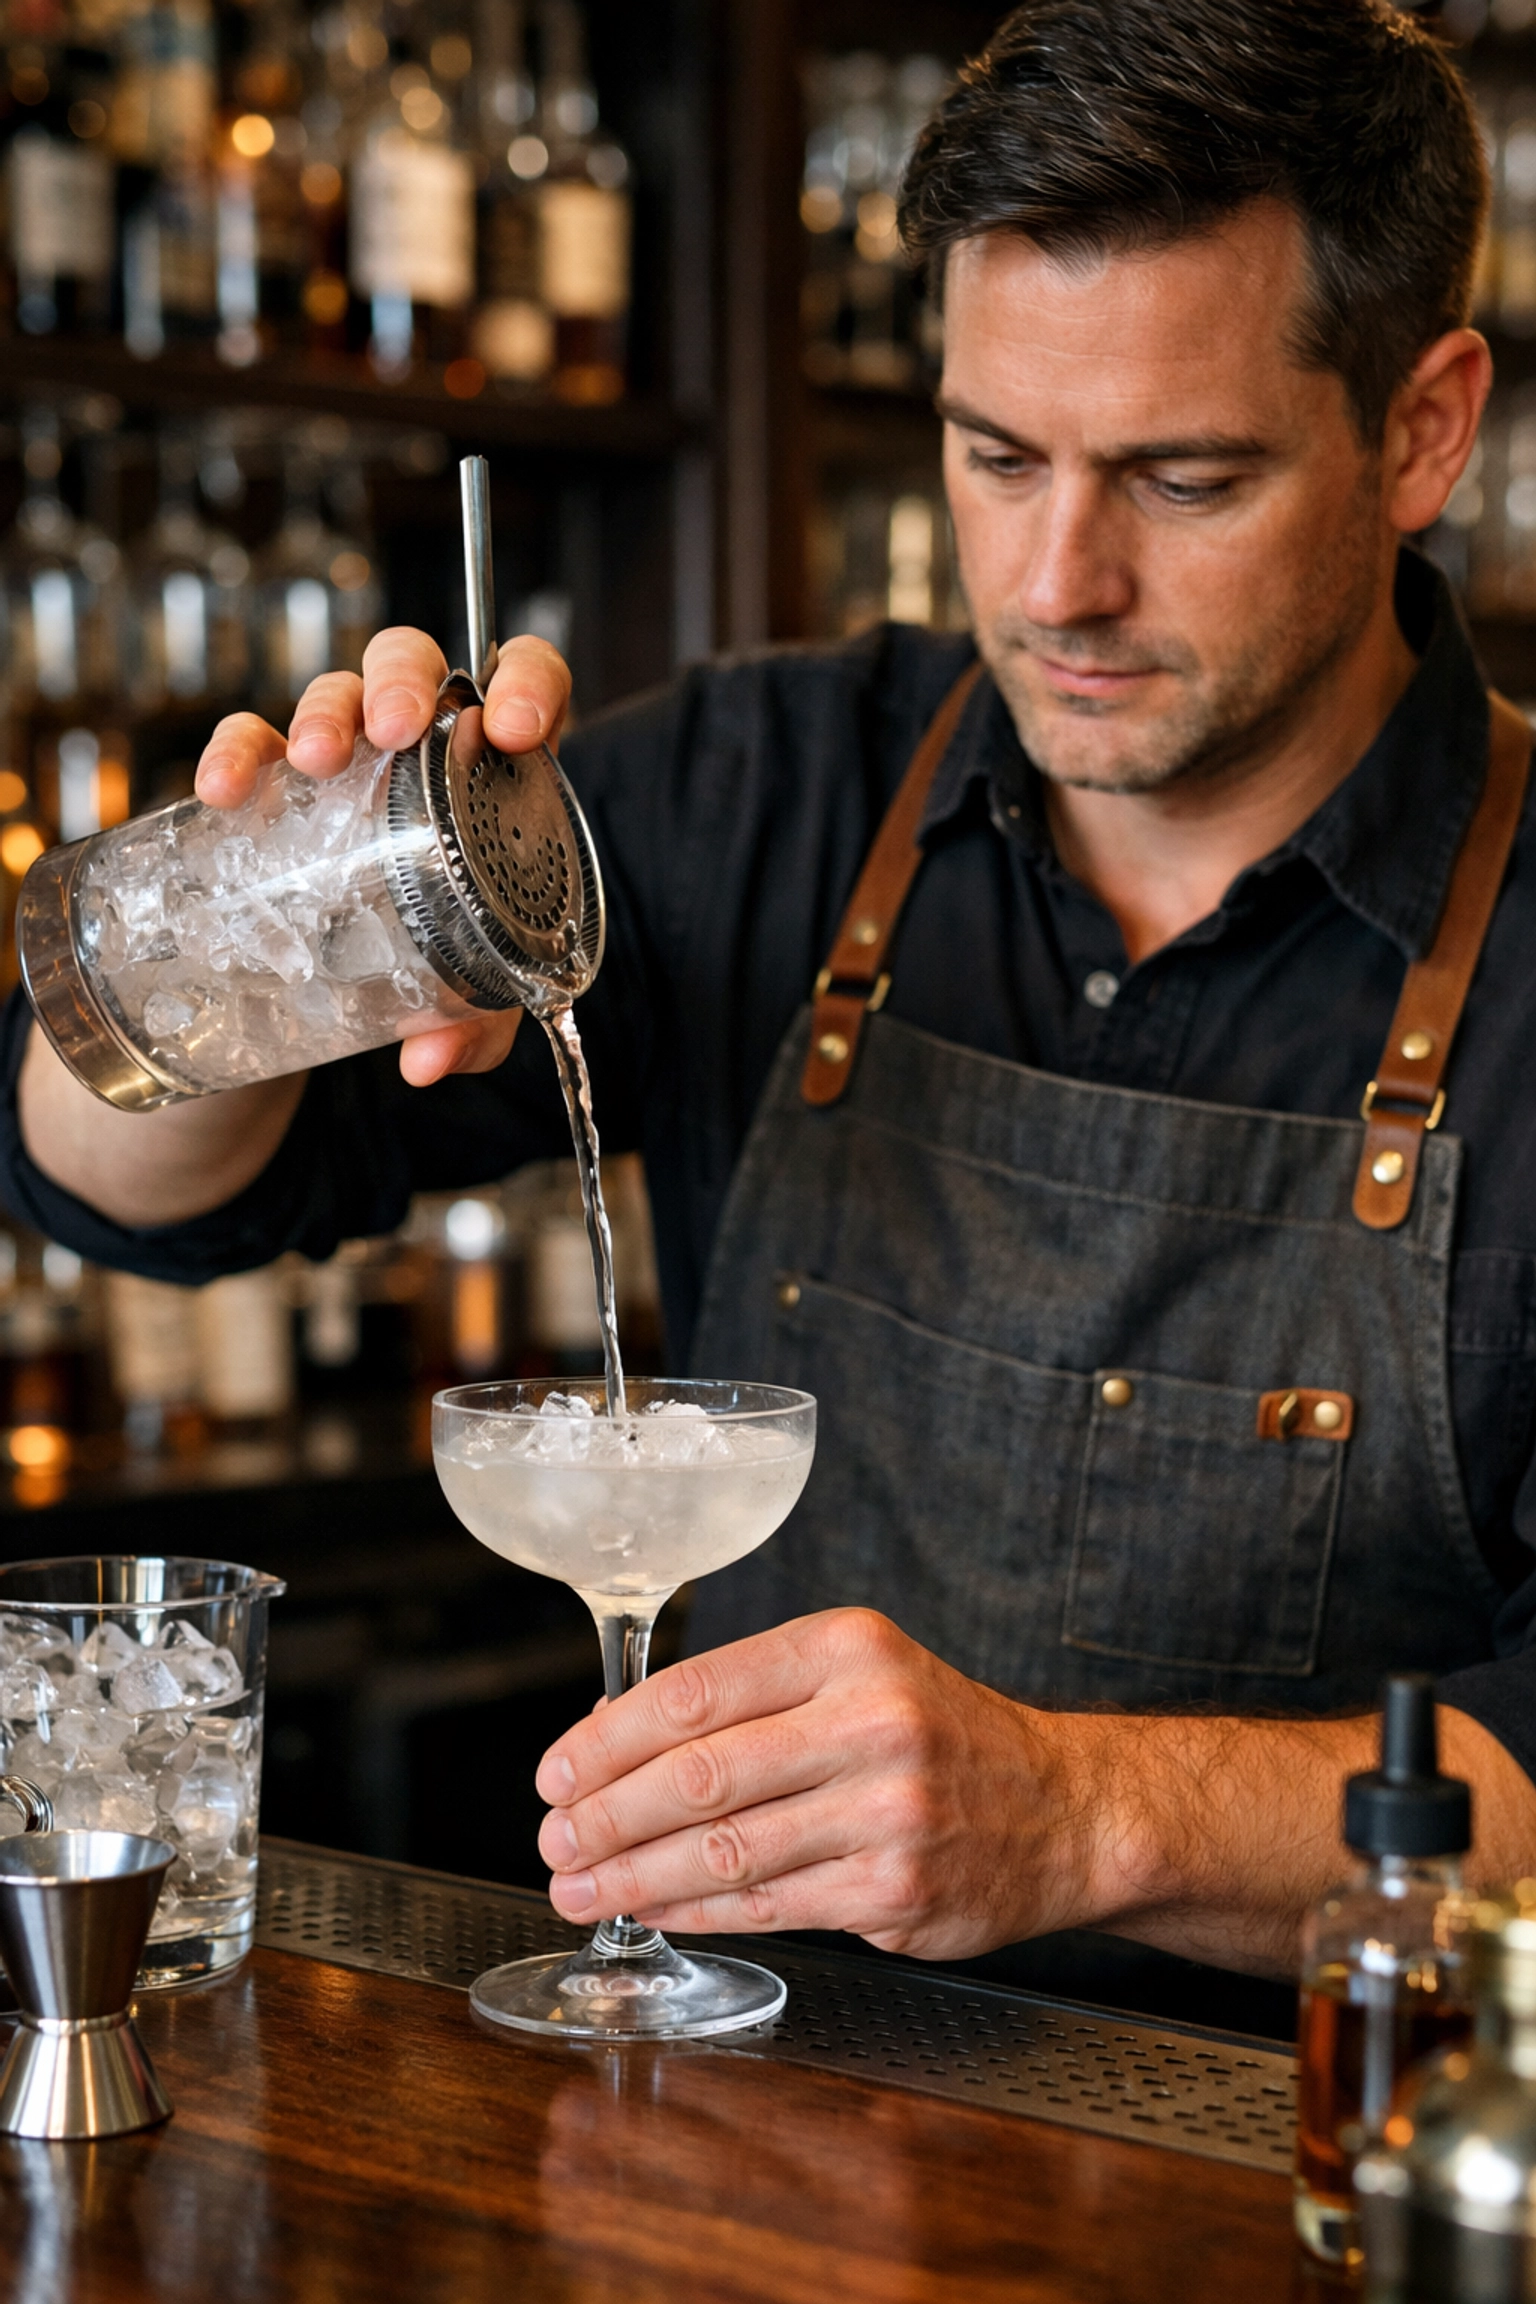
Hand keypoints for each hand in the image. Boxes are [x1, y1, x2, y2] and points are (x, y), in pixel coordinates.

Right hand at [192, 628, 571, 1086]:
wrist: (344, 975)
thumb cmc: (436, 952)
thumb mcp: (474, 990)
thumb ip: (476, 1023)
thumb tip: (430, 1061)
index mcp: (495, 768)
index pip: (526, 682)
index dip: (528, 683)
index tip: (512, 729)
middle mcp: (421, 742)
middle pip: (418, 666)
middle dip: (406, 682)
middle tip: (398, 728)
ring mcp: (348, 752)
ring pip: (337, 688)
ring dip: (325, 711)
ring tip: (316, 759)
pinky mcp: (276, 775)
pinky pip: (250, 738)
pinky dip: (236, 752)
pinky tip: (226, 790)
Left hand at [534, 1609, 1115, 1959]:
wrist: (1065, 1808)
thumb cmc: (938, 1736)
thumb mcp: (856, 1674)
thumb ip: (749, 1698)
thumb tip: (613, 1736)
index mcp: (845, 1648)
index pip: (695, 1692)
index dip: (606, 1740)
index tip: (556, 1772)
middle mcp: (871, 1720)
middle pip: (698, 1775)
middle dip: (604, 1816)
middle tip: (553, 1840)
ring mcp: (888, 1811)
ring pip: (725, 1850)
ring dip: (633, 1876)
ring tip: (581, 1886)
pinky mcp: (896, 1891)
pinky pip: (767, 1905)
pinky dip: (693, 1910)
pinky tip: (652, 1907)